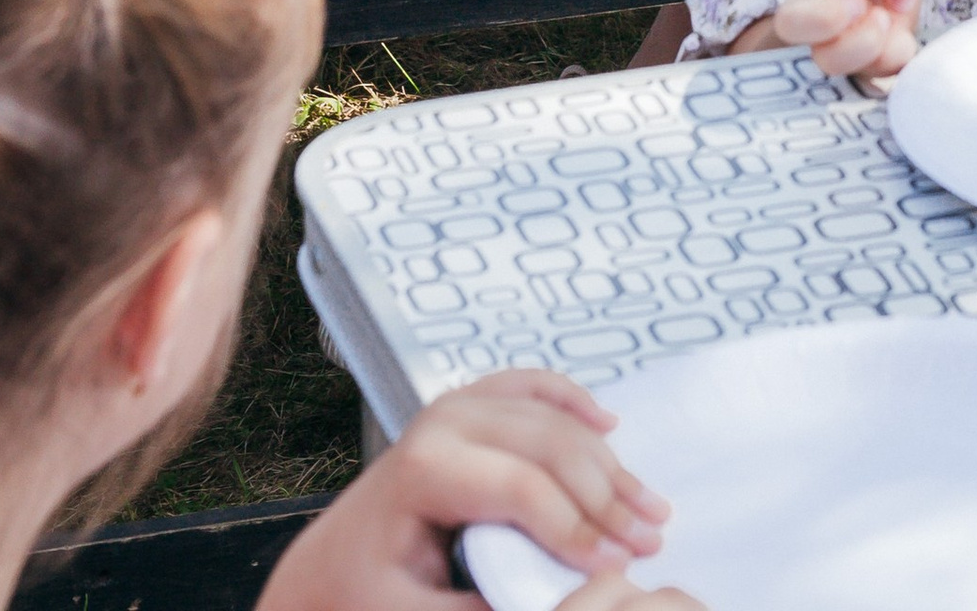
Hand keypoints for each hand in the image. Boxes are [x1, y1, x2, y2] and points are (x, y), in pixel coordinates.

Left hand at [251, 372, 682, 605]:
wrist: (328, 568)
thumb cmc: (363, 593)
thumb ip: (479, 607)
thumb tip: (556, 598)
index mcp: (424, 467)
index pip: (523, 488)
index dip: (576, 527)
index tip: (614, 568)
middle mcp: (443, 421)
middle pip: (549, 446)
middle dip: (606, 496)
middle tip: (648, 540)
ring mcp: (456, 406)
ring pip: (552, 419)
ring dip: (607, 462)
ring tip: (649, 507)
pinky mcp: (467, 408)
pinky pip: (532, 388)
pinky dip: (573, 400)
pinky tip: (607, 422)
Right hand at [770, 0, 932, 82]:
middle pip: (790, 23)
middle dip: (825, 19)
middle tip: (861, 4)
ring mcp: (833, 36)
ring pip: (825, 60)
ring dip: (861, 46)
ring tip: (885, 21)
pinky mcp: (859, 63)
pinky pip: (869, 75)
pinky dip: (891, 59)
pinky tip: (902, 39)